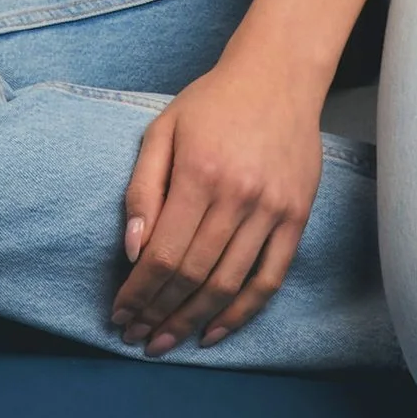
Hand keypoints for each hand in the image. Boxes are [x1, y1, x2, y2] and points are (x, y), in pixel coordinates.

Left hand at [111, 43, 327, 353]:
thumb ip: (142, 189)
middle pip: (193, 276)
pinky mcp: (296, 217)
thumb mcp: (162, 130)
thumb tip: (132, 249)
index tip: (120, 315)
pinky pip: (269, 279)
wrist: (278, 75)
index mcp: (199, 173)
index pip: (163, 254)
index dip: (138, 293)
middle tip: (137, 338)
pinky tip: (213, 331)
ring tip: (165, 341)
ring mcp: (271, 209)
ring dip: (192, 321)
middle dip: (159, 314)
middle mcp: (237, 196)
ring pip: (228, 285)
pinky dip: (241, 313)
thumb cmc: (213, 103)